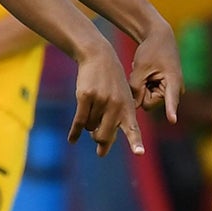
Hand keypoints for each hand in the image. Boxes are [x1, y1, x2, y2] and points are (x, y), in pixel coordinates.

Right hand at [68, 38, 139, 156]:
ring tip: (92, 114)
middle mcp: (116, 106)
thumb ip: (115, 120)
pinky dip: (75, 132)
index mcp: (128, 108)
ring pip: (90, 127)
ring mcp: (101, 101)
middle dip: (99, 141)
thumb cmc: (110, 83)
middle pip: (104, 135)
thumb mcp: (120, 99)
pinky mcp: (85, 97)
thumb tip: (98, 142)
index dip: (136, 142)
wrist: (99, 58)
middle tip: (99, 146)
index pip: (133, 129)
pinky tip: (72, 140)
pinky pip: (79, 121)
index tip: (139, 153)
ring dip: (89, 126)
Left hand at [129, 20, 182, 125]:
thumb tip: (133, 106)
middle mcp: (174, 90)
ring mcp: (169, 91)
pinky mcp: (163, 90)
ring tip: (145, 73)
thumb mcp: (140, 68)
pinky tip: (146, 74)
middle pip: (149, 103)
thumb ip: (136, 87)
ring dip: (141, 88)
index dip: (171, 110)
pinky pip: (147, 95)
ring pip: (146, 100)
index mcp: (173, 82)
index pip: (171, 99)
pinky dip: (143, 86)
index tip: (173, 121)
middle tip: (142, 75)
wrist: (159, 38)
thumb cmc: (151, 51)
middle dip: (141, 93)